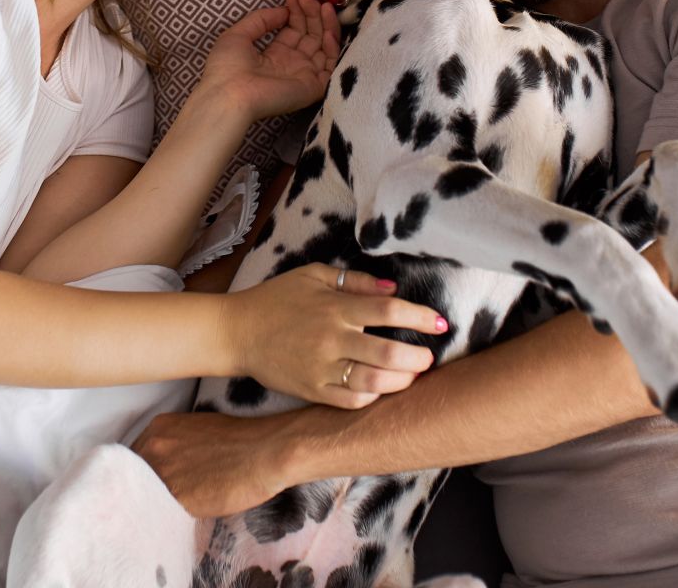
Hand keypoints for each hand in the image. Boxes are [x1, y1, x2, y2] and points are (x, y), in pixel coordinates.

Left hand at [131, 408, 294, 517]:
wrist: (264, 451)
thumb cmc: (239, 439)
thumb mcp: (196, 430)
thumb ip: (173, 446)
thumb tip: (164, 467)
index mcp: (158, 427)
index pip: (132, 457)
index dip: (140, 473)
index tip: (147, 484)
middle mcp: (154, 447)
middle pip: (132, 476)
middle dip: (141, 488)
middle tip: (155, 500)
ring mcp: (163, 472)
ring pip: (144, 496)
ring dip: (152, 505)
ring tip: (166, 511)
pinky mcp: (178, 498)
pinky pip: (161, 513)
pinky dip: (166, 518)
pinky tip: (180, 518)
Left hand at [199, 0, 340, 121]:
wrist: (229, 95)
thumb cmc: (227, 67)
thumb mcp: (238, 34)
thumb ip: (262, 19)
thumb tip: (284, 11)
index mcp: (274, 55)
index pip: (293, 29)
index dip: (296, 11)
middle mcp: (292, 64)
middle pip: (310, 35)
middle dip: (311, 13)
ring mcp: (304, 75)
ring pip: (324, 46)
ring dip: (325, 24)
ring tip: (322, 4)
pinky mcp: (314, 86)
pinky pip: (330, 64)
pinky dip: (332, 46)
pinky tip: (325, 31)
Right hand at [221, 264, 445, 407]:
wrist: (238, 331)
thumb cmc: (277, 298)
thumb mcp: (312, 276)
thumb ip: (353, 281)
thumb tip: (392, 289)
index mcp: (334, 307)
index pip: (388, 312)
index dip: (420, 317)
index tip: (440, 322)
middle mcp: (331, 339)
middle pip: (388, 352)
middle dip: (418, 357)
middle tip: (430, 357)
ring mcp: (322, 368)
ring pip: (374, 381)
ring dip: (402, 380)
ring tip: (413, 375)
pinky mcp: (312, 391)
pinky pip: (351, 401)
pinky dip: (373, 396)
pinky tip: (381, 388)